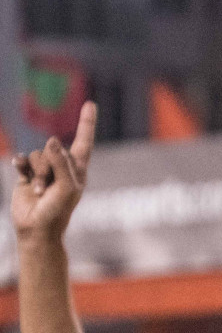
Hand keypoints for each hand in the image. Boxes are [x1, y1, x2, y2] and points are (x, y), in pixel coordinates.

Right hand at [11, 102, 95, 245]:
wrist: (37, 228)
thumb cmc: (58, 211)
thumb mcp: (67, 187)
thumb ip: (61, 162)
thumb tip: (51, 140)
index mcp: (77, 169)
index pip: (83, 142)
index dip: (86, 123)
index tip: (91, 104)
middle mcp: (61, 166)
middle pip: (52, 149)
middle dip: (49, 167)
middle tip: (50, 189)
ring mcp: (43, 170)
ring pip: (36, 154)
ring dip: (37, 174)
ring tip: (40, 192)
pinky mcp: (26, 174)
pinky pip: (22, 159)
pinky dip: (21, 165)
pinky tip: (19, 170)